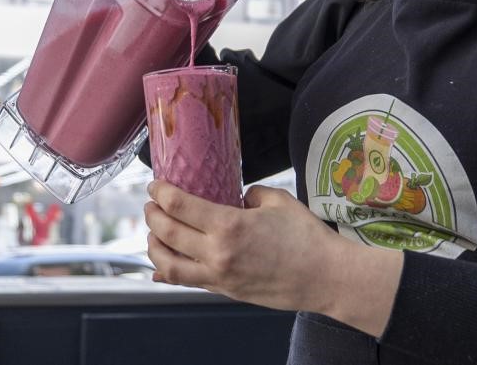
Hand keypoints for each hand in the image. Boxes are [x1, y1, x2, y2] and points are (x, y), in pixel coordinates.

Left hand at [144, 180, 345, 314]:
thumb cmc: (307, 237)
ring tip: (154, 234)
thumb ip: (251, 195)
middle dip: (152, 216)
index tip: (155, 185)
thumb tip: (238, 199)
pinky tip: (161, 267)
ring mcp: (219, 276)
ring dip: (154, 247)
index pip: (179, 207)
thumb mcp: (278, 201)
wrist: (325, 277)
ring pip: (168, 265)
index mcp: (229, 226)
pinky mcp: (225, 291)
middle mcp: (218, 254)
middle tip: (151, 205)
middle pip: (167, 233)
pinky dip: (168, 274)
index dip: (161, 193)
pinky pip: (187, 282)